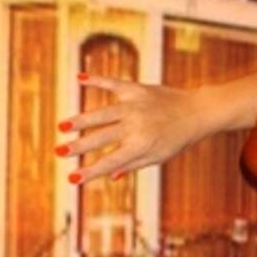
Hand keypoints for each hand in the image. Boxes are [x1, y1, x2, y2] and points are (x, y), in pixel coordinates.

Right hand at [55, 76, 205, 184]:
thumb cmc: (177, 139)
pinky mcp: (137, 89)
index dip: (91, 172)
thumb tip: (110, 176)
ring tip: (62, 126)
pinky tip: (79, 78)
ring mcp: (135, 105)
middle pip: (102, 137)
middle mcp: (136, 126)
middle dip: (79, 146)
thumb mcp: (157, 157)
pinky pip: (113, 83)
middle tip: (59, 151)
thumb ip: (132, 164)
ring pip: (103, 113)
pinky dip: (96, 80)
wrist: (197, 112)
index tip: (72, 179)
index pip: (111, 162)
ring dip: (81, 119)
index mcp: (141, 146)